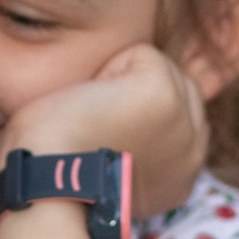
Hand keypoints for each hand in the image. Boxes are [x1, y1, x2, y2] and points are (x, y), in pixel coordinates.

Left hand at [2, 43, 207, 217]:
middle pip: (177, 85)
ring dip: (121, 82)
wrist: (45, 184)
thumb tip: (133, 114)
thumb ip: (142, 143)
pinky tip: (90, 103)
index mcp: (182, 176)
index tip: (102, 142)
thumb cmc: (57, 175)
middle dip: (135, 94)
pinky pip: (142, 54)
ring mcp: (185, 121)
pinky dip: (108, 70)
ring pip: (161, 68)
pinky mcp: (162, 94)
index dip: (132, 112)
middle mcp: (193, 151)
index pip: (179, 113)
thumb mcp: (113, 167)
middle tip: (97, 129)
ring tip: (94, 117)